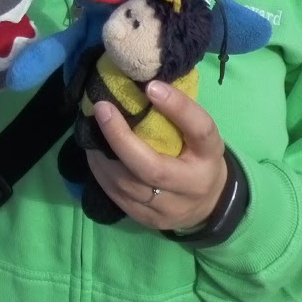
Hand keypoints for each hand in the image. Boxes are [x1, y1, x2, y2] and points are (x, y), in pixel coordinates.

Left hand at [84, 80, 228, 231]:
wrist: (210, 205)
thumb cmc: (200, 157)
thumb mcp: (200, 134)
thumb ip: (180, 113)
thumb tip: (145, 81)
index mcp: (210, 155)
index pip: (200, 130)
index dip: (178, 108)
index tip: (151, 86)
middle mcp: (192, 186)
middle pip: (152, 169)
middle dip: (120, 139)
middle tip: (101, 109)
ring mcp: (169, 209)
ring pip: (128, 186)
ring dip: (103, 156)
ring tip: (91, 130)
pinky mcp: (148, 221)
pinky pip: (118, 197)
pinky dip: (101, 173)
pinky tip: (94, 154)